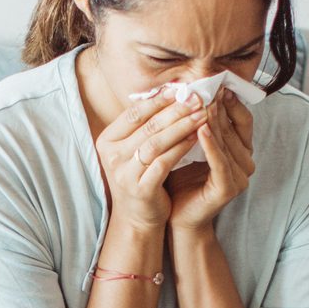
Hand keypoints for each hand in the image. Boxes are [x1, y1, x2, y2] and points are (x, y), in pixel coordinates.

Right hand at [94, 87, 213, 232]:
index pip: (134, 113)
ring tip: (201, 115)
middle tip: (197, 98)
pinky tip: (196, 139)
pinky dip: (181, 148)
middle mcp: (112, 156)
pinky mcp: (141, 188)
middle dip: (175, 110)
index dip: (158, 100)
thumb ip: (144, 126)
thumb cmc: (139, 177)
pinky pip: (164, 163)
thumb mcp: (133, 150)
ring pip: (156, 142)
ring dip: (181, 126)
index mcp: (107, 141)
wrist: (136, 218)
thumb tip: (170, 92)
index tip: (180, 89)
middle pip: (147, 126)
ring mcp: (125, 173)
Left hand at [166, 86, 254, 232]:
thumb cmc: (181, 180)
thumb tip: (190, 92)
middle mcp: (245, 163)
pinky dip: (210, 145)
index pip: (241, 120)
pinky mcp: (228, 188)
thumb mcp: (190, 147)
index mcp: (240, 151)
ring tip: (202, 102)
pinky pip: (219, 162)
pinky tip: (200, 129)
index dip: (231, 101)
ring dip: (214, 121)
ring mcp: (240, 177)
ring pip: (226, 142)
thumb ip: (197, 125)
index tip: (217, 83)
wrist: (177, 217)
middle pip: (233, 128)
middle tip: (208, 86)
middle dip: (219, 107)